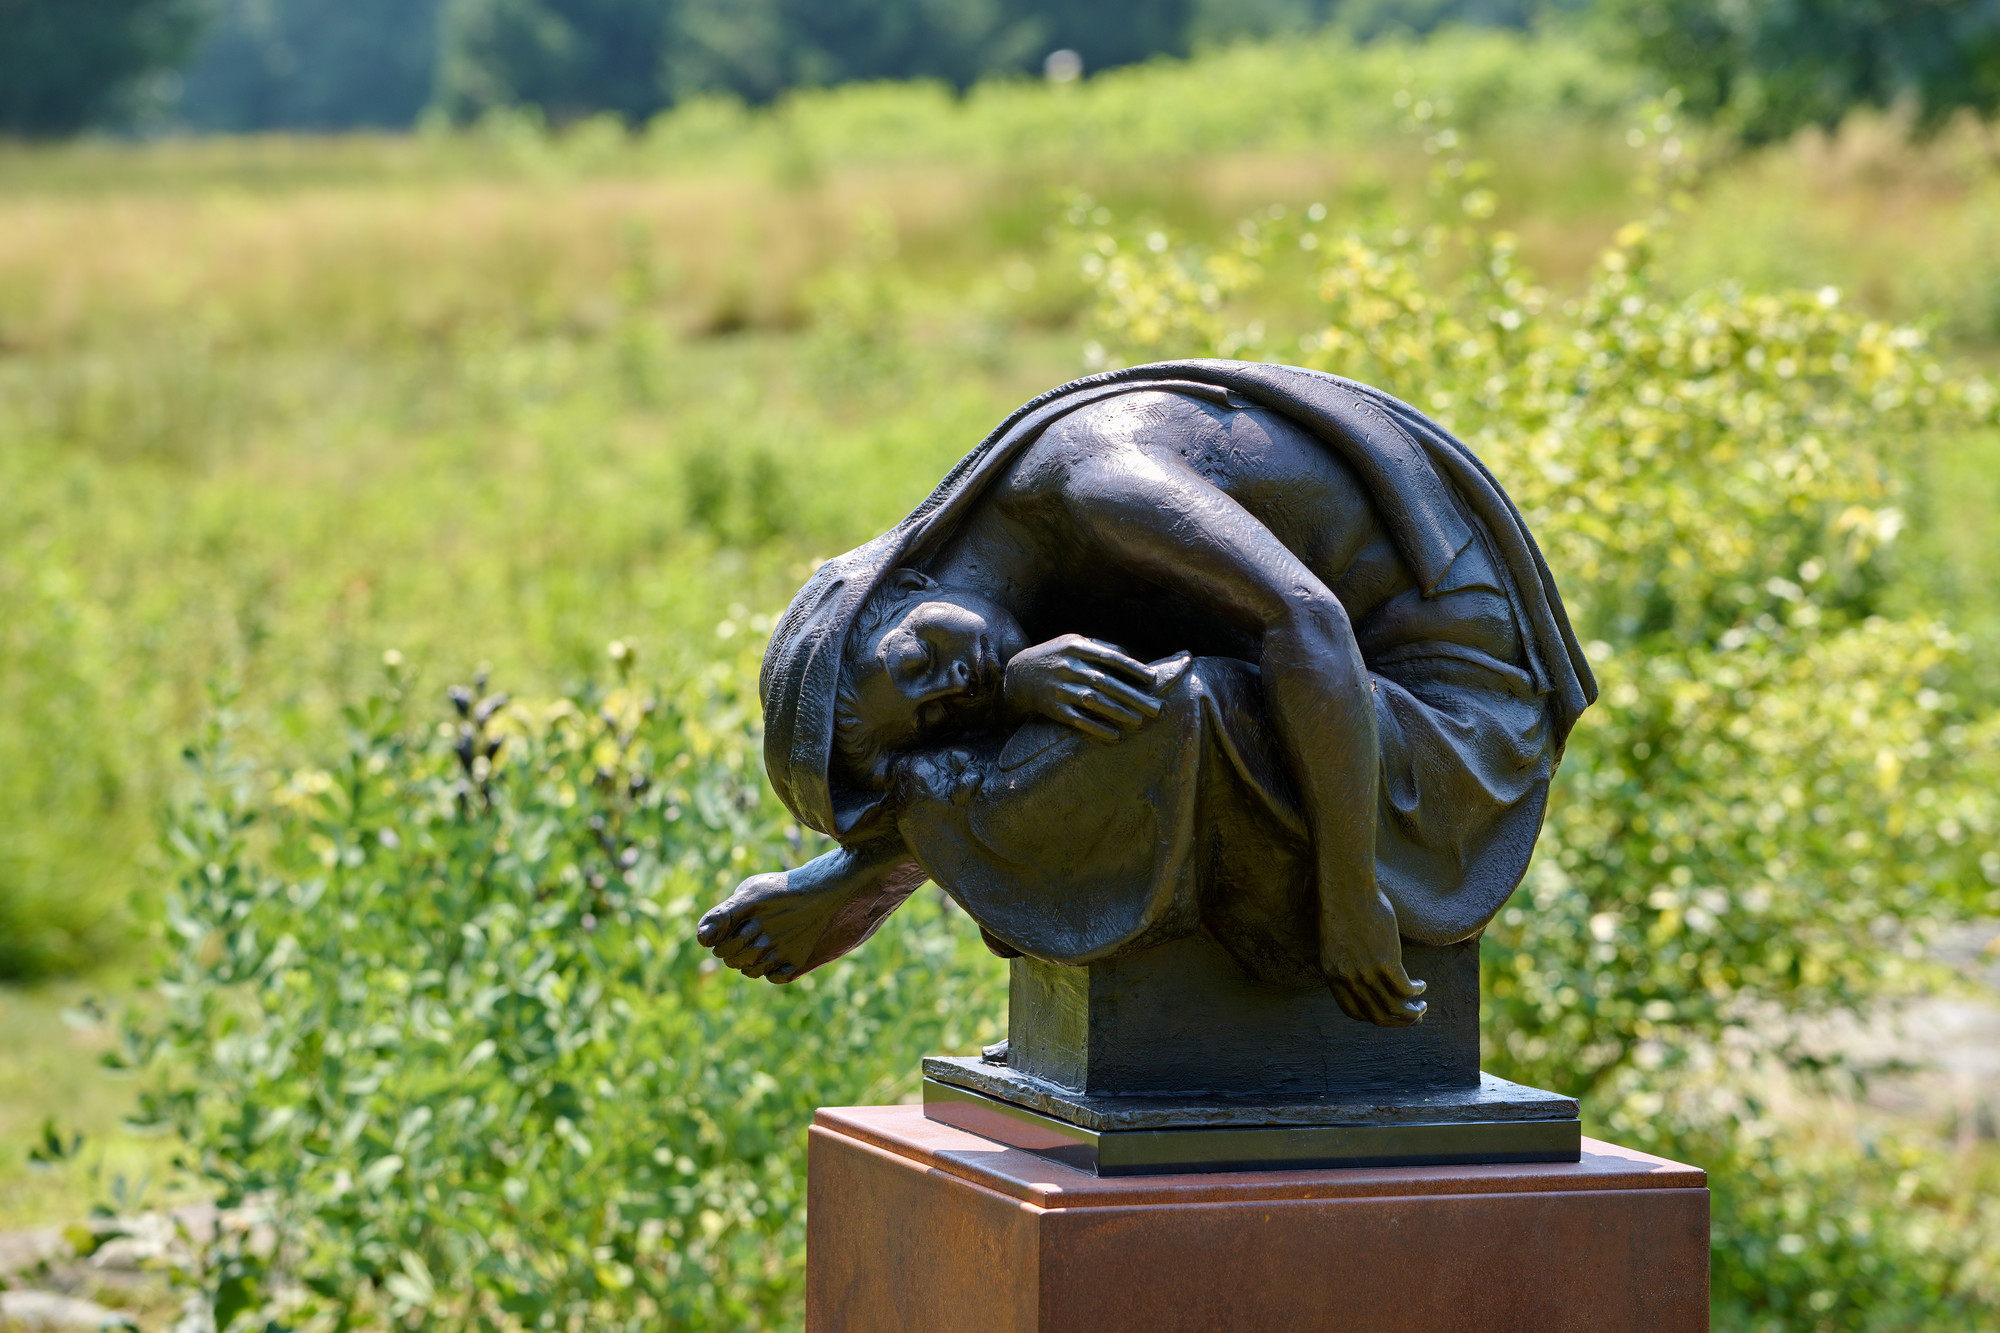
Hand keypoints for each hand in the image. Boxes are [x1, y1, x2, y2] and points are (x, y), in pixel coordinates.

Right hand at [1002, 634, 1163, 741]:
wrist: (1018, 674)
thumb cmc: (1055, 656)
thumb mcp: (1074, 643)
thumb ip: (1101, 648)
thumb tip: (1131, 658)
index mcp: (1076, 646)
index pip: (1111, 657)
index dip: (1133, 669)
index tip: (1153, 680)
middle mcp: (1068, 666)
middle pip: (1106, 682)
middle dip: (1133, 696)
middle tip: (1156, 708)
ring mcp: (1060, 688)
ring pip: (1094, 701)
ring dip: (1119, 712)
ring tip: (1139, 721)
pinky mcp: (1053, 708)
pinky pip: (1078, 720)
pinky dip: (1097, 728)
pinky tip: (1115, 734)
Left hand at [1320, 888, 1427, 1026]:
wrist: (1346, 888)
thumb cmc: (1341, 908)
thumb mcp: (1337, 941)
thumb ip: (1346, 960)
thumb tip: (1361, 968)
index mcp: (1332, 975)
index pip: (1353, 1012)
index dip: (1372, 1016)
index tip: (1386, 1012)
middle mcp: (1348, 979)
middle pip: (1376, 1015)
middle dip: (1397, 1021)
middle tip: (1412, 1017)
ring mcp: (1366, 973)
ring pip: (1394, 1006)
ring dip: (1411, 1012)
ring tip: (1422, 1006)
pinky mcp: (1385, 962)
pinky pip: (1405, 988)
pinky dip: (1416, 991)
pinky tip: (1422, 985)